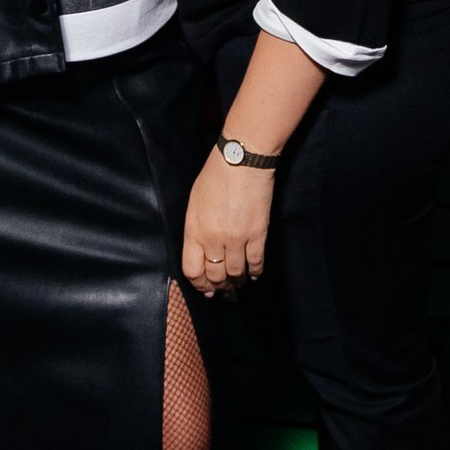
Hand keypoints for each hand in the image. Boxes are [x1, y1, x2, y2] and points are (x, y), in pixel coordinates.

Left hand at [182, 149, 274, 297]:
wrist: (242, 161)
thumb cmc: (214, 177)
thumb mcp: (194, 205)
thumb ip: (196, 231)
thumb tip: (203, 253)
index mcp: (193, 231)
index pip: (192, 270)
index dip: (199, 283)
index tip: (205, 287)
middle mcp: (213, 239)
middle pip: (215, 276)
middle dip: (218, 286)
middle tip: (223, 288)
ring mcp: (236, 238)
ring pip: (236, 273)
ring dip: (237, 281)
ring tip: (239, 282)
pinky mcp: (258, 234)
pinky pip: (256, 262)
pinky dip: (255, 272)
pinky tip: (254, 275)